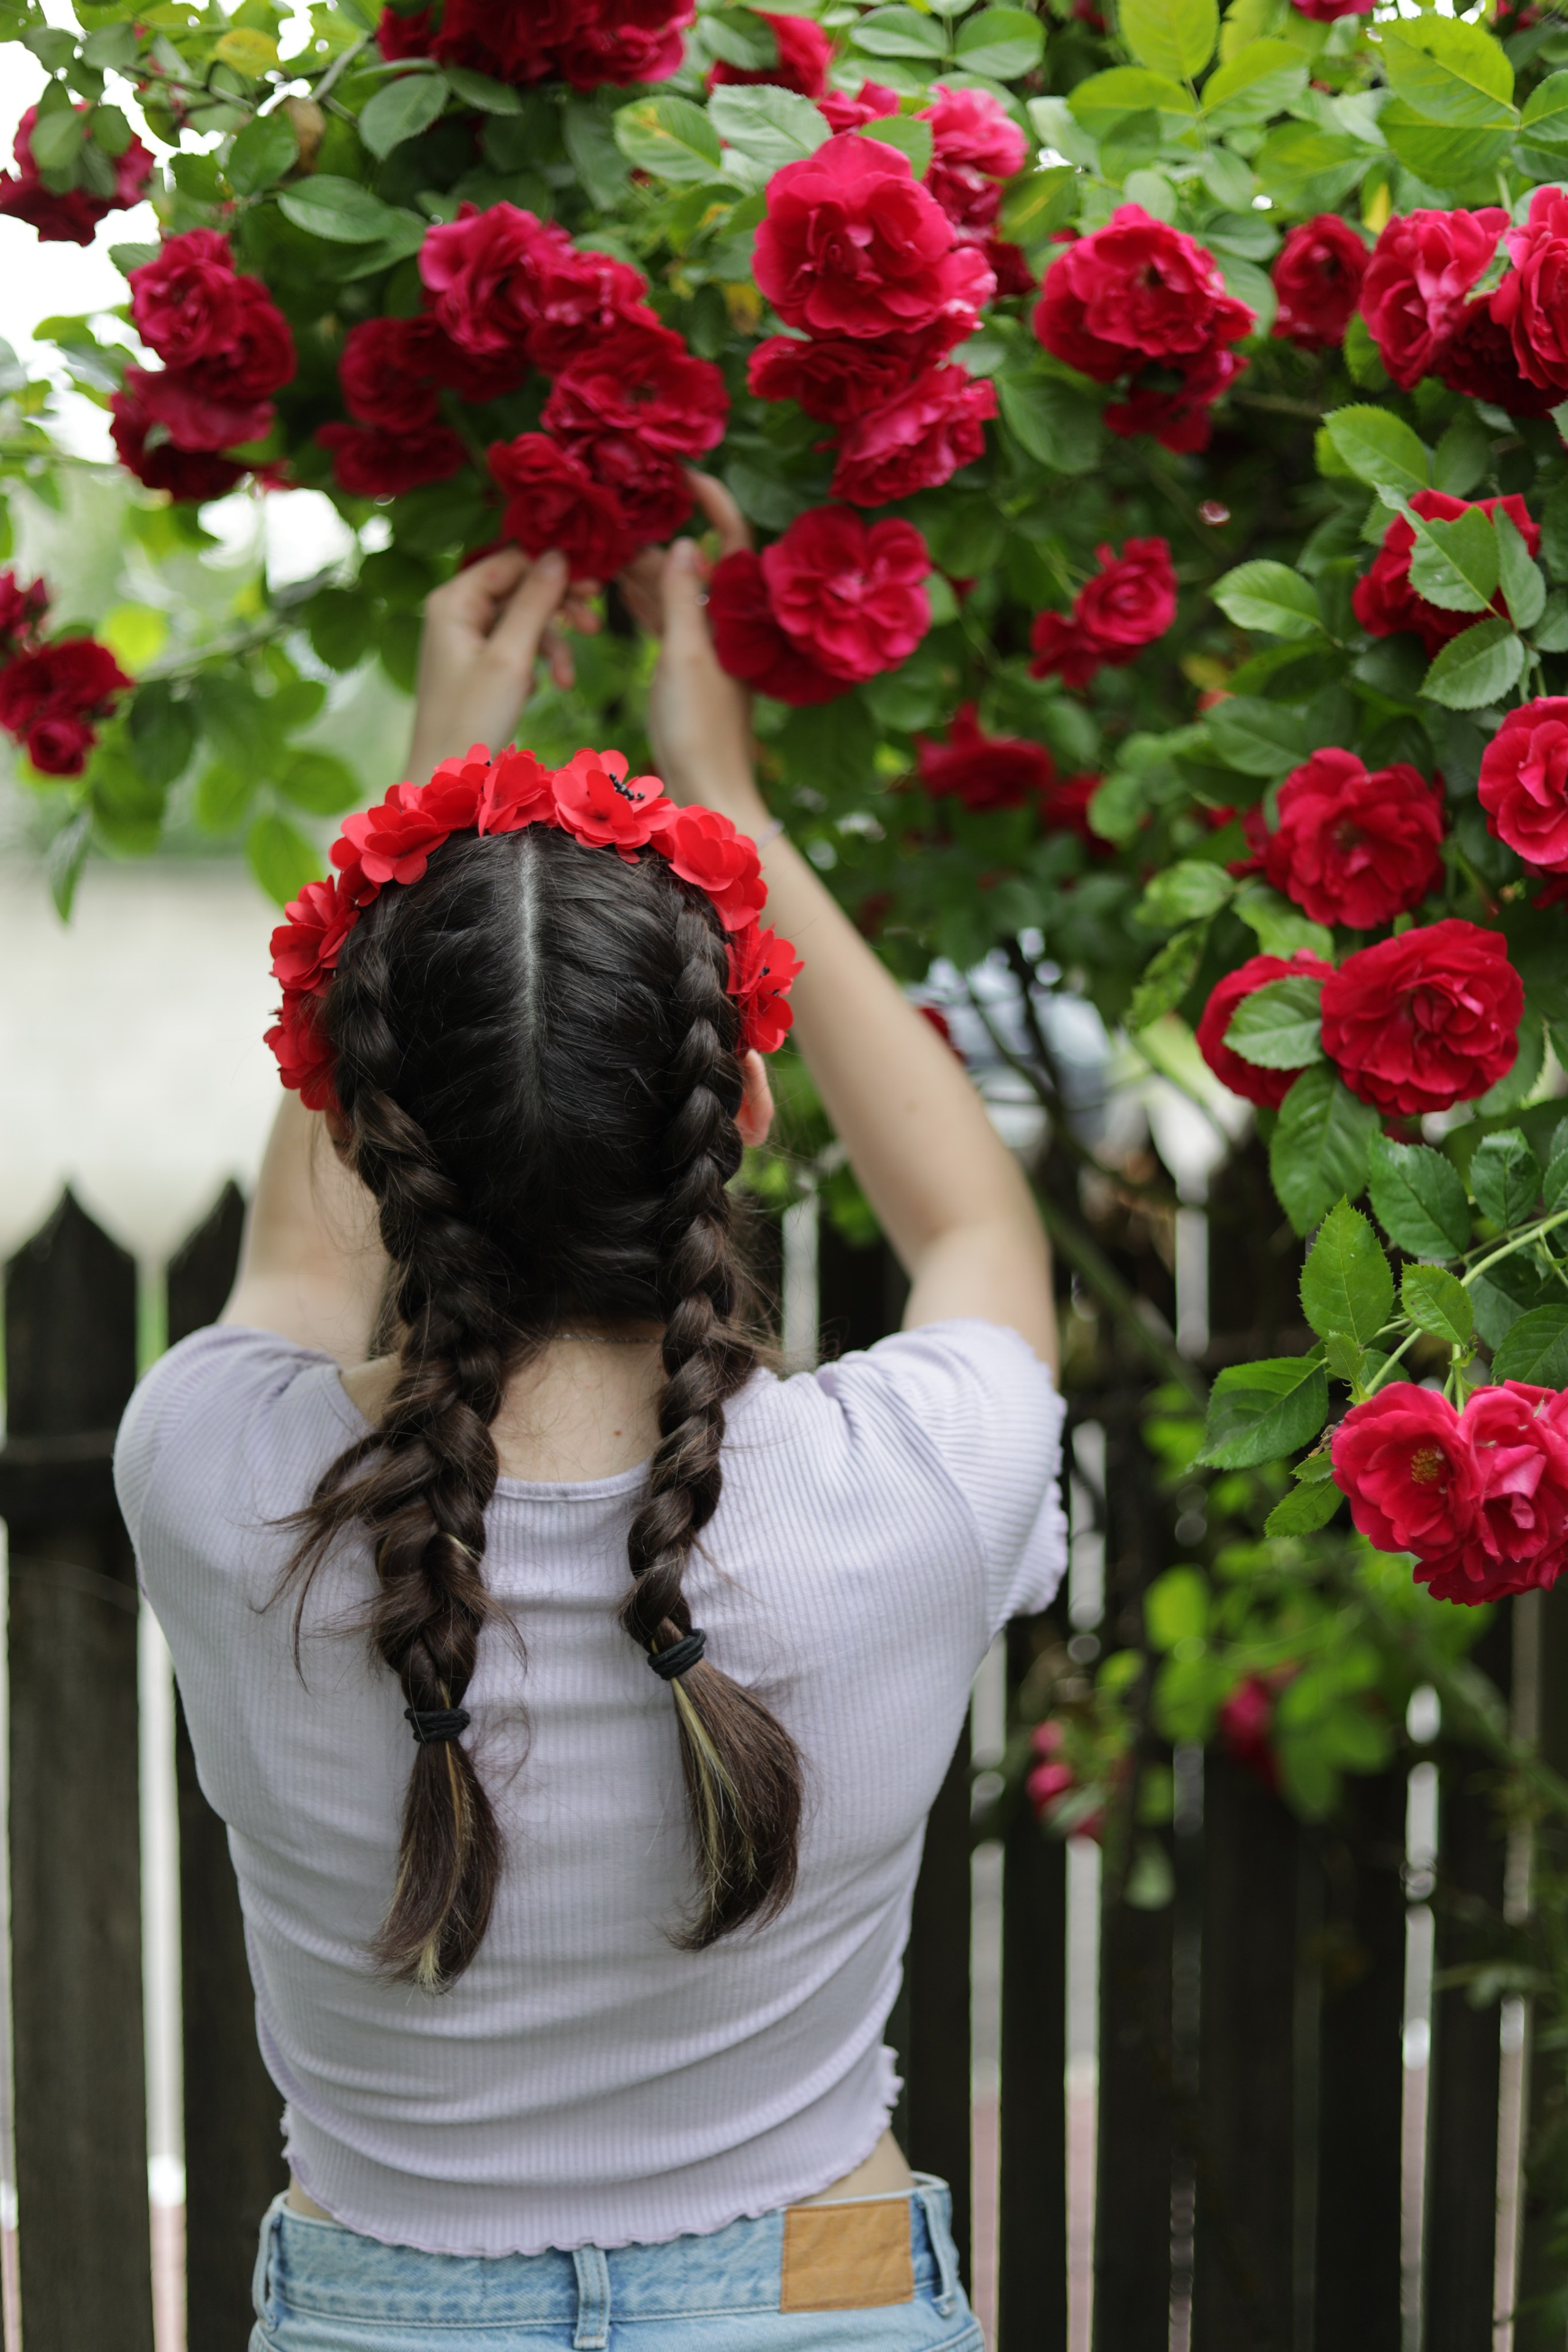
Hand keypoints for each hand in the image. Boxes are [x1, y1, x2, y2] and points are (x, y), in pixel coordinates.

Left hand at [405, 547, 599, 778]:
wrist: (447, 777)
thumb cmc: (471, 720)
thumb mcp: (510, 658)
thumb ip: (535, 603)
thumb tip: (559, 555)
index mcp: (454, 600)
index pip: (511, 561)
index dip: (553, 567)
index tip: (594, 582)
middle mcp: (456, 610)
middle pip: (519, 588)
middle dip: (558, 609)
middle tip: (596, 622)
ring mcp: (466, 637)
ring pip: (523, 620)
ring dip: (554, 645)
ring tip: (569, 680)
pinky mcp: (478, 662)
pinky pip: (516, 645)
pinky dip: (538, 662)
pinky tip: (547, 688)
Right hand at [618, 472, 765, 827]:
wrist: (707, 792)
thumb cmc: (699, 728)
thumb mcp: (685, 655)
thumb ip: (682, 597)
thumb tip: (685, 542)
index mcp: (736, 615)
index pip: (731, 540)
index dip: (714, 501)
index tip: (687, 472)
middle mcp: (727, 624)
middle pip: (699, 562)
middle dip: (664, 534)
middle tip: (623, 513)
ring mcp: (708, 646)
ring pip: (678, 591)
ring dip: (647, 567)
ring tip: (612, 542)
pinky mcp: (689, 667)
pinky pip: (667, 620)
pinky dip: (646, 600)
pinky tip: (620, 583)